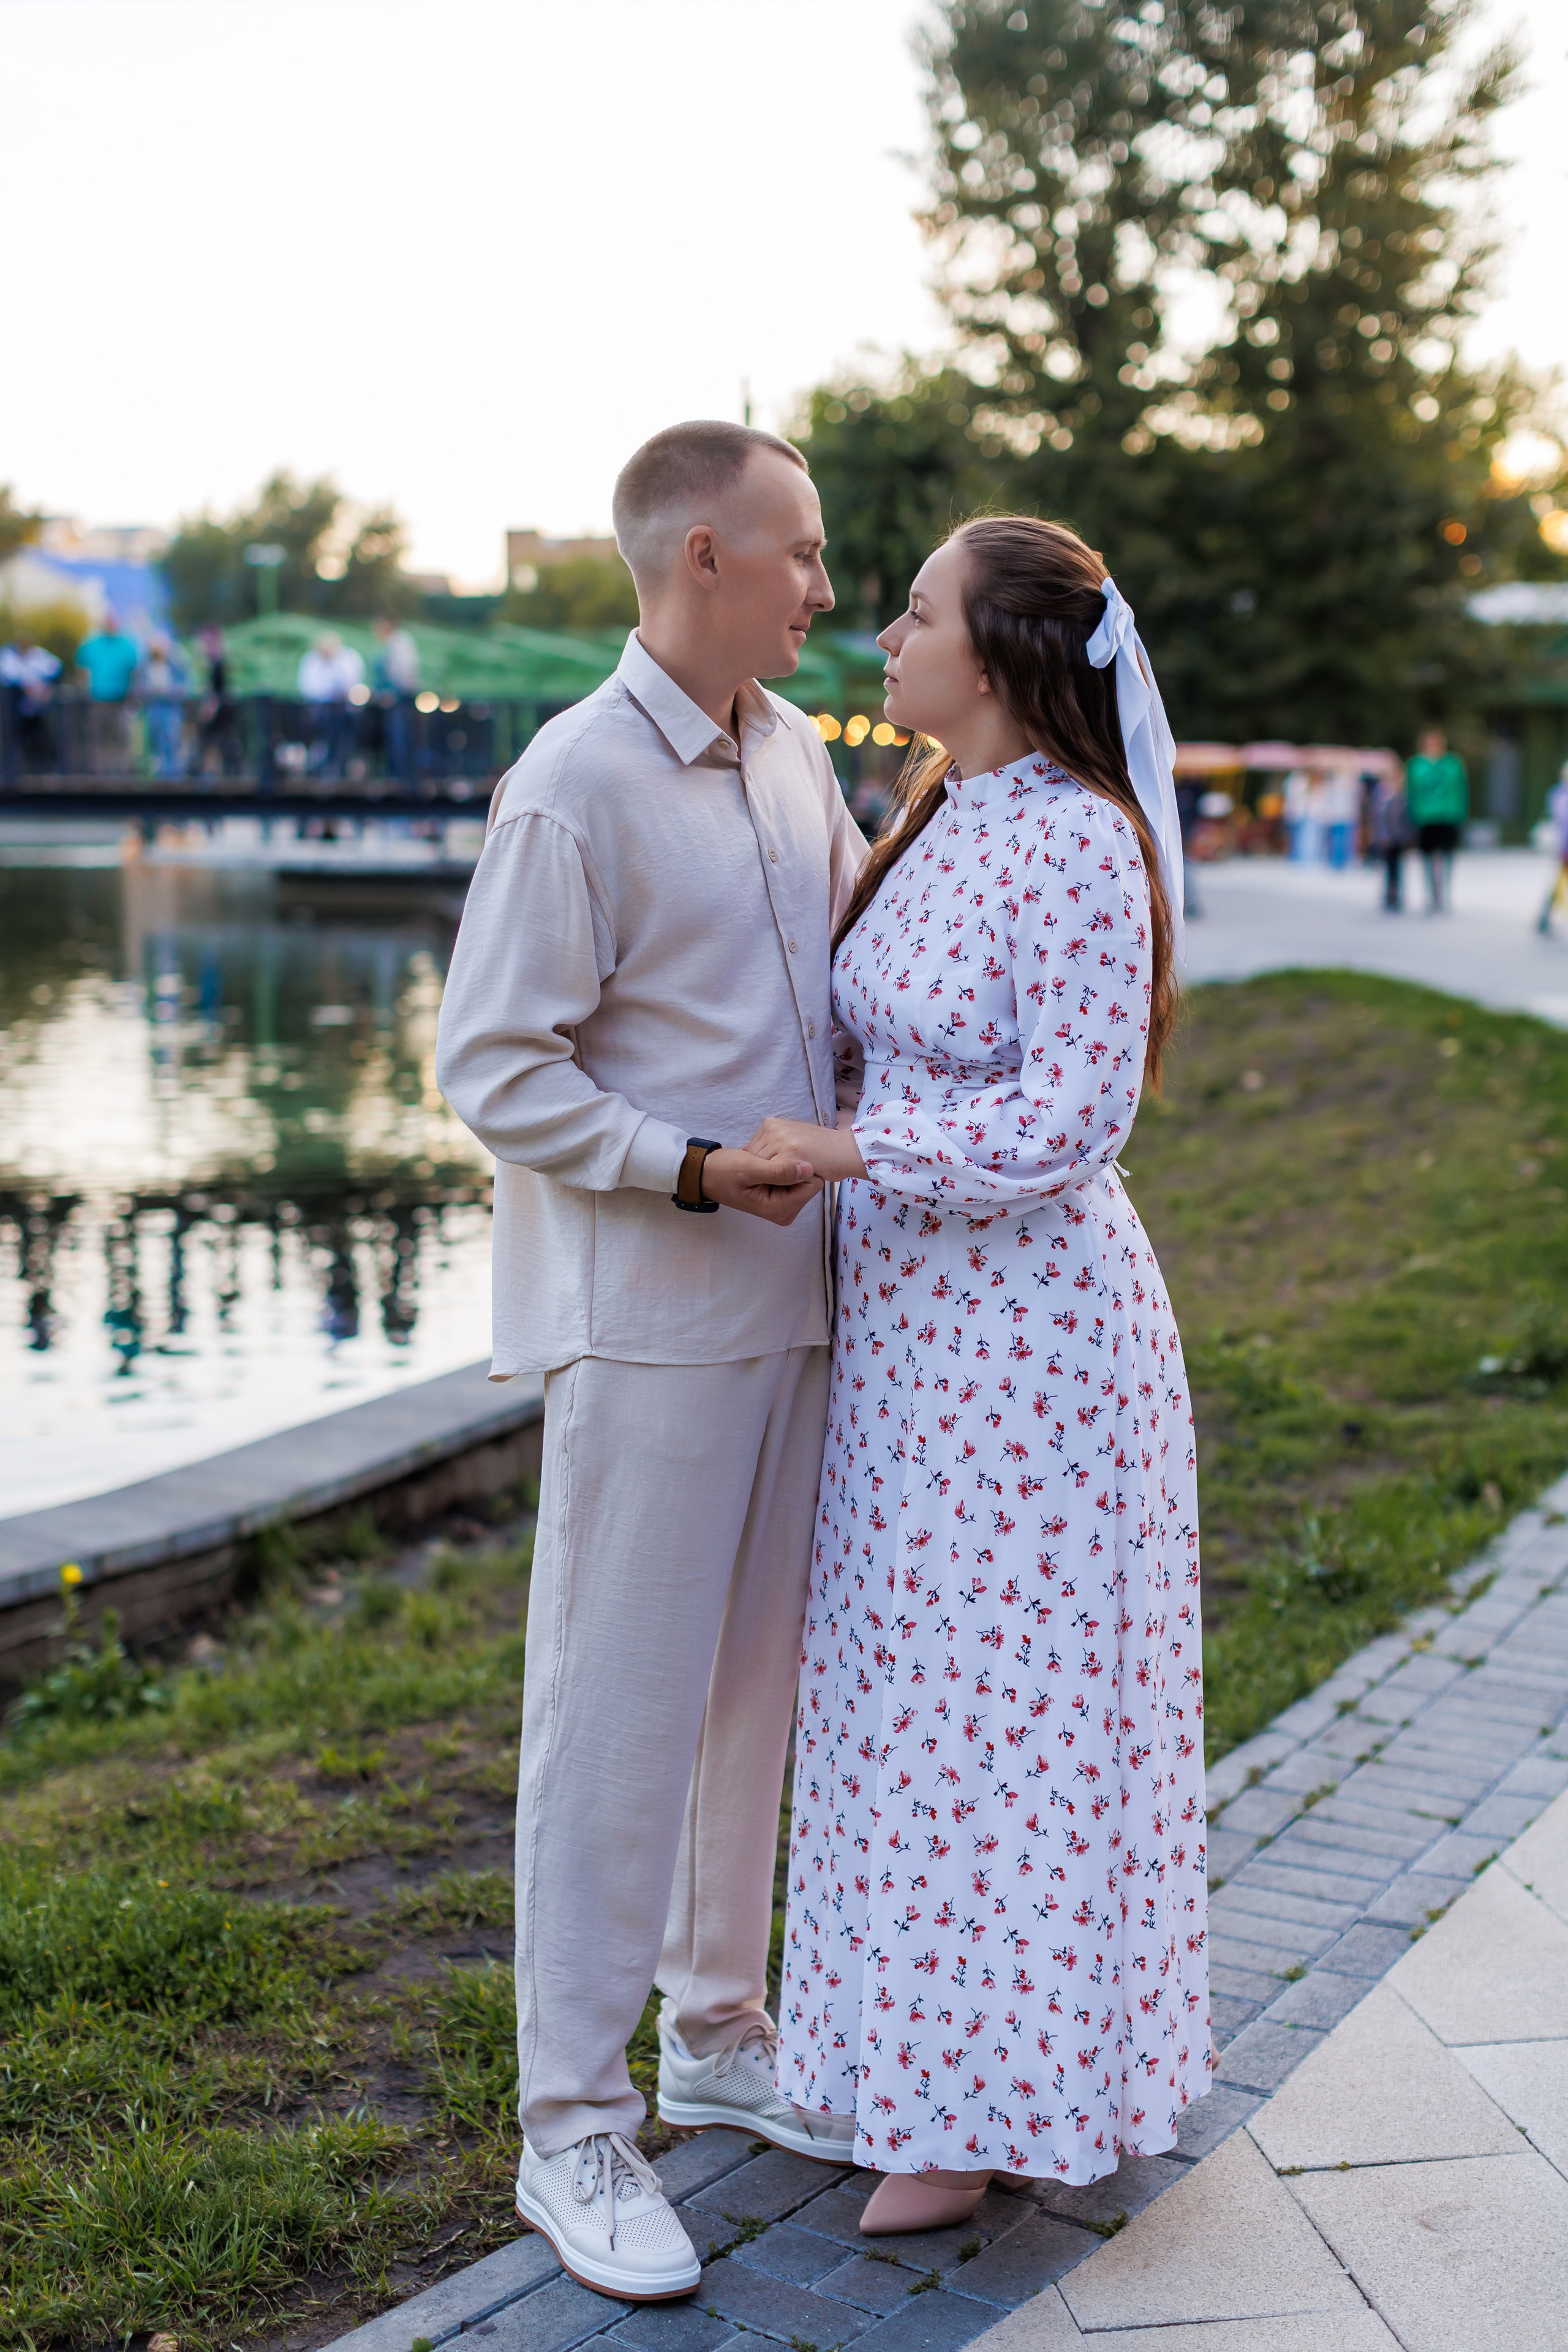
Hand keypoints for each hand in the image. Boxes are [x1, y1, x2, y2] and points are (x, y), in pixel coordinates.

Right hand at [700, 1145, 823, 1225]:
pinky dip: (782, 1166)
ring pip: (802, 1177)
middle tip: (767, 1161)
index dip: (799, 1166)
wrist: (706, 1174)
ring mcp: (783, 1203)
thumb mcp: (749, 1169)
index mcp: (780, 1210)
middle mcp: (785, 1211)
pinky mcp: (780, 1194)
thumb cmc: (723, 1172)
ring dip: (786, 1165)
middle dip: (793, 1167)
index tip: (778, 1159)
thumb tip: (809, 1168)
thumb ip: (779, 1171)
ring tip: (764, 1162)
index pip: (812, 1183)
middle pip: (809, 1181)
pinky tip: (765, 1163)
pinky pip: (794, 1176)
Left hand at [745, 1115, 866, 1182]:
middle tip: (781, 1182)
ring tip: (790, 1183)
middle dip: (764, 1174)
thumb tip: (752, 1157)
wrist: (846, 1150)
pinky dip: (782, 1184)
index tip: (772, 1176)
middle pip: (754, 1160)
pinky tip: (795, 1184)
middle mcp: (773, 1128)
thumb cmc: (820, 1150)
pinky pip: (775, 1175)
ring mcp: (781, 1139)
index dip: (760, 1169)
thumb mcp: (792, 1140)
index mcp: (771, 1124)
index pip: (752, 1152)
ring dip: (771, 1181)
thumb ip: (773, 1147)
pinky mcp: (790, 1152)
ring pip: (763, 1169)